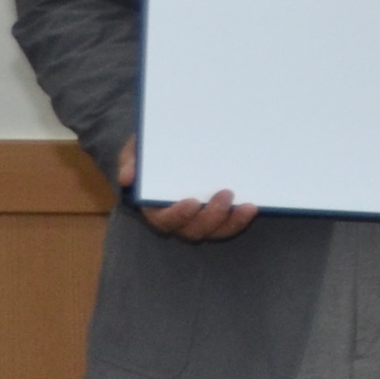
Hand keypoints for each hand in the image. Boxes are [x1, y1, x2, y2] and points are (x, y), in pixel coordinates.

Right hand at [117, 140, 255, 241]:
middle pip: (193, 231)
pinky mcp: (216, 214)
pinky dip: (240, 219)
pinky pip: (228, 225)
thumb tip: (127, 178)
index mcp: (154, 208)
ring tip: (247, 207)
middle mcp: (178, 219)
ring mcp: (199, 218)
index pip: (164, 220)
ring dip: (231, 222)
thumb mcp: (136, 150)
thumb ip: (130, 160)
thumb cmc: (150, 151)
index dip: (178, 216)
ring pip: (214, 231)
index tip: (192, 202)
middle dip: (211, 217)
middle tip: (226, 194)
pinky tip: (252, 207)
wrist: (169, 147)